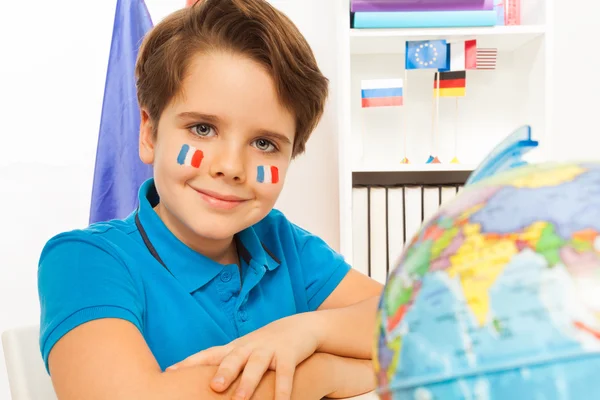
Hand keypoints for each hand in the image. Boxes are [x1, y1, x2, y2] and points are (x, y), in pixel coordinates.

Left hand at [168, 312, 322, 399]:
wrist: (300, 326)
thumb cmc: (265, 345)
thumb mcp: (244, 351)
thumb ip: (224, 364)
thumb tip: (203, 386)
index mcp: (235, 348)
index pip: (209, 354)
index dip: (190, 362)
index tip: (171, 372)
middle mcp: (250, 347)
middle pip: (233, 358)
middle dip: (223, 372)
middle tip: (213, 388)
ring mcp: (269, 350)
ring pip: (256, 365)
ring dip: (248, 382)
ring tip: (240, 399)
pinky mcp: (289, 355)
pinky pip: (285, 374)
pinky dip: (283, 389)